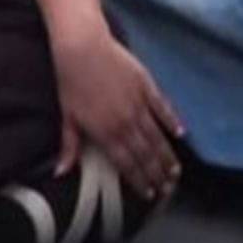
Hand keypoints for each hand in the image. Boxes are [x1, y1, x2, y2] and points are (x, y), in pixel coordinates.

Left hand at [51, 27, 183, 199]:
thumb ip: (69, 145)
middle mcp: (126, 122)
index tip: (149, 195)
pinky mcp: (147, 87)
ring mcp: (139, 104)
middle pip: (146, 154)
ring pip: (157, 136)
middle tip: (168, 189)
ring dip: (168, 155)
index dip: (139, 181)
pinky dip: (172, 121)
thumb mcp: (67, 116)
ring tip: (176, 170)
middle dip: (157, 174)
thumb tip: (61, 173)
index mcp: (105, 132)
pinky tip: (180, 133)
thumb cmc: (70, 82)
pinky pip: (163, 108)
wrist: (83, 48)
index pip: (127, 163)